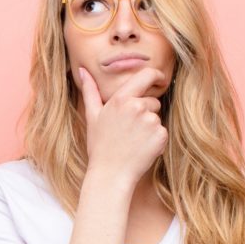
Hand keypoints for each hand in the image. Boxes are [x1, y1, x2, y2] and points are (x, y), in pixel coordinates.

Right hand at [77, 65, 169, 184]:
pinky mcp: (161, 135)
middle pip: (153, 100)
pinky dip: (155, 139)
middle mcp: (137, 107)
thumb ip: (90, 90)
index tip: (158, 79)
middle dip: (146, 111)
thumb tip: (82, 69)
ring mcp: (150, 121)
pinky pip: (162, 131)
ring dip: (149, 126)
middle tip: (129, 129)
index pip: (147, 75)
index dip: (156, 75)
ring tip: (133, 140)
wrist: (110, 174)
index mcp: (121, 99)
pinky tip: (141, 147)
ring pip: (157, 117)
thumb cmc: (99, 145)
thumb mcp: (92, 116)